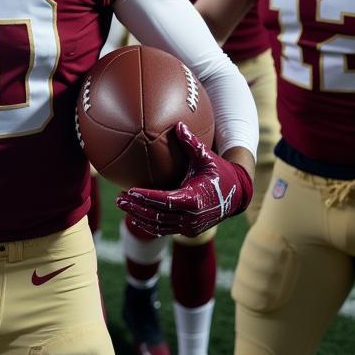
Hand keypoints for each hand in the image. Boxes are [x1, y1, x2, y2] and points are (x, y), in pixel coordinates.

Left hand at [116, 122, 252, 237]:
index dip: (146, 197)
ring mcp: (190, 227)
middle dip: (136, 207)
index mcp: (194, 199)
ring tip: (123, 204)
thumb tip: (178, 124)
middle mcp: (191, 217)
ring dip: (139, 216)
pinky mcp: (189, 231)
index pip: (165, 200)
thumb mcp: (207, 157)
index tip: (130, 191)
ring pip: (159, 226)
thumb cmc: (220, 172)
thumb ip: (191, 143)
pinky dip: (150, 225)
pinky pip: (165, 230)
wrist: (237, 195)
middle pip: (157, 215)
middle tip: (118, 198)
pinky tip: (136, 216)